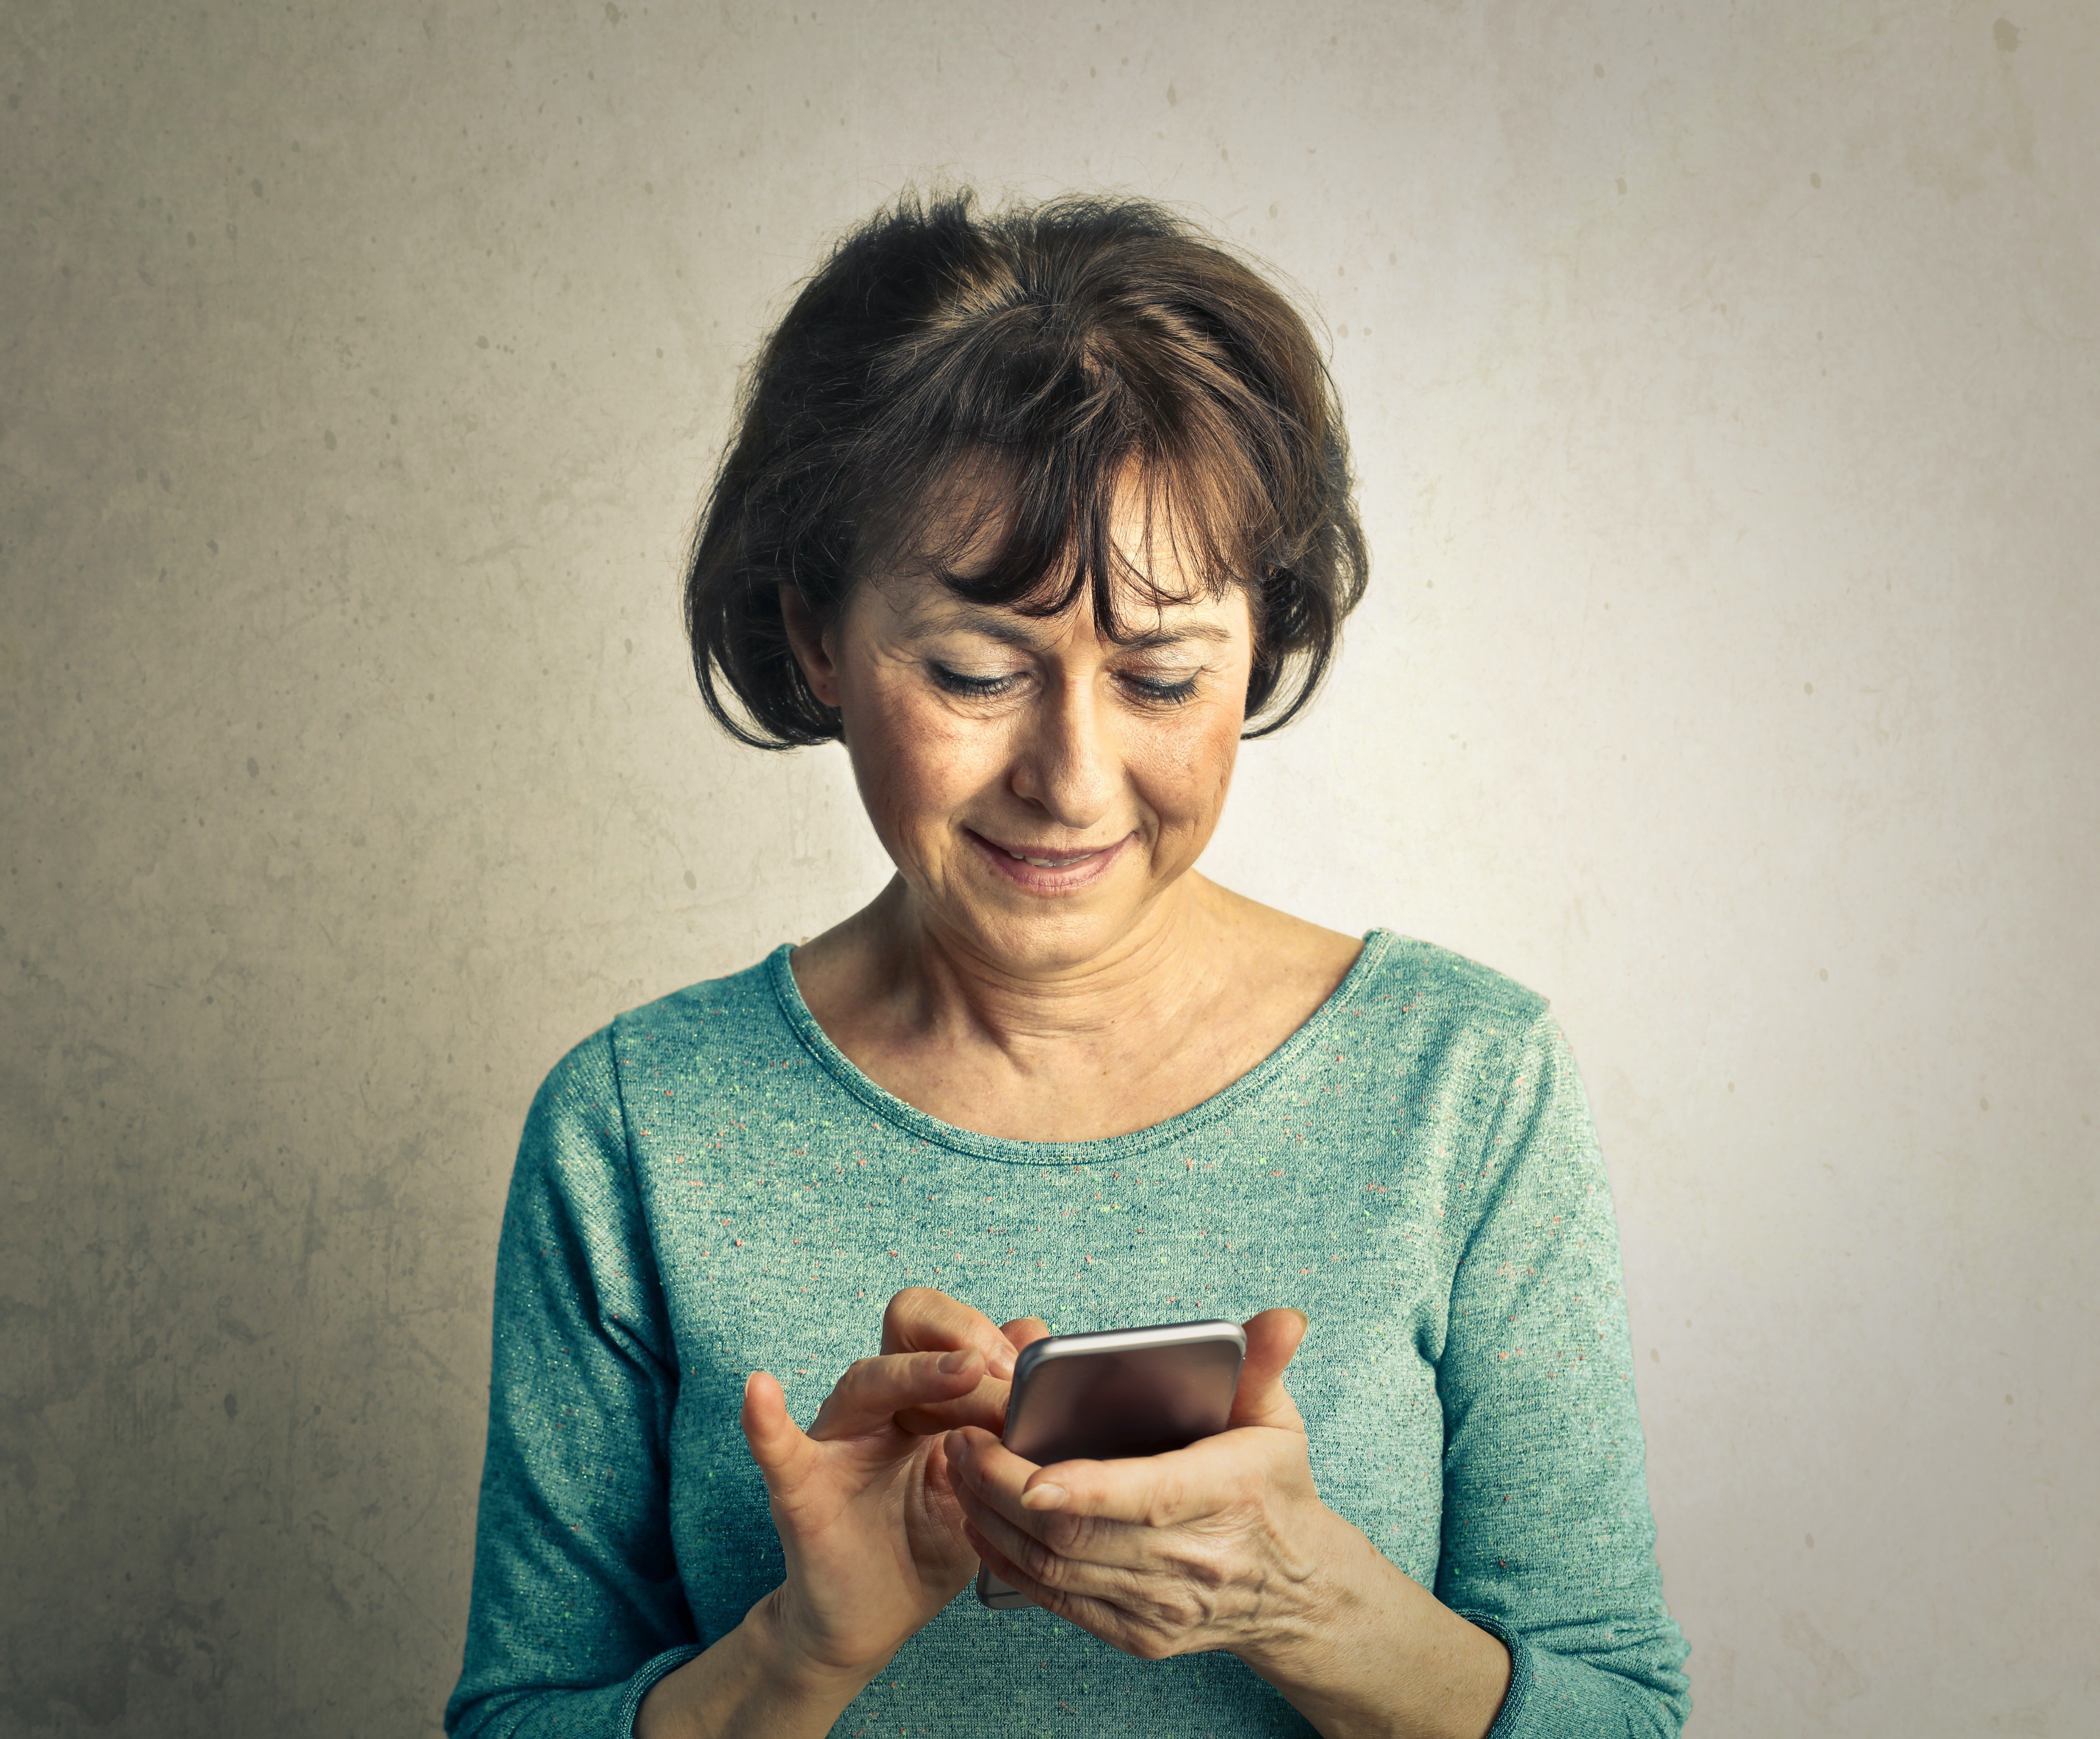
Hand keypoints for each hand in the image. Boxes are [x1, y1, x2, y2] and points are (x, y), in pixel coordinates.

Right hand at [740, 1288, 1045, 1680]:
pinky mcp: (801, 1489)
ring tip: (962, 1371)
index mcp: (924, 1398)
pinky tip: (760, 1391)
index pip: (950, 1333)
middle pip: (906, 1324)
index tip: (1027, 1374)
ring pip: (867, 1382)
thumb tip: (1035, 1338)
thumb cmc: (925, 1545)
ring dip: (918, 1373)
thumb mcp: (981, 1481)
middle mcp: (879, 1405)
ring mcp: (837, 1442)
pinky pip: (778, 1449)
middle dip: (959, 1337)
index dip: (991, 1341)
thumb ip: (1002, 1419)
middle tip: (1001, 1372)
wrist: (871, 1619)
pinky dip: (766, 1420)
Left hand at [946, 1307, 1341, 1662]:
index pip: (1144, 1497)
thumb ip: (1263, 1365)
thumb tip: (1284, 1318)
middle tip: (961, 1439)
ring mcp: (1161, 1607)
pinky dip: (1009, 1562)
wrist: (1294, 1591)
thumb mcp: (1277, 1421)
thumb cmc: (1273, 1488)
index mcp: (1224, 1496)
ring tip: (958, 1469)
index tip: (1022, 1470)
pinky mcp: (1137, 1635)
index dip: (1080, 1489)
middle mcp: (1191, 1561)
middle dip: (1002, 1489)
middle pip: (1077, 1535)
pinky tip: (980, 1523)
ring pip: (1055, 1570)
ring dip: (993, 1521)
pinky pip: (1057, 1601)